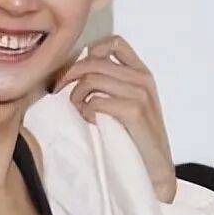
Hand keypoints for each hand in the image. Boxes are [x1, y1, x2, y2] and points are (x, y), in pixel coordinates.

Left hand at [51, 35, 176, 202]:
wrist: (156, 172)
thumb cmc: (135, 141)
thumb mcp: (126, 106)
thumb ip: (110, 86)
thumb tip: (75, 73)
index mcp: (141, 73)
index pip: (113, 42)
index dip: (88, 52)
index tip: (74, 73)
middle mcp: (142, 78)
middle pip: (93, 61)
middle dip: (68, 75)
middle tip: (58, 92)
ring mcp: (140, 93)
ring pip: (91, 79)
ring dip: (76, 96)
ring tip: (80, 111)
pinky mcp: (134, 111)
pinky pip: (96, 101)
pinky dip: (86, 111)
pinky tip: (90, 121)